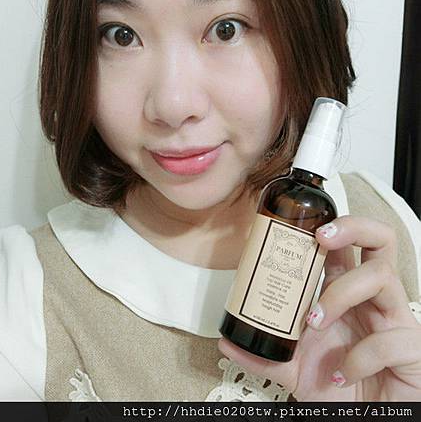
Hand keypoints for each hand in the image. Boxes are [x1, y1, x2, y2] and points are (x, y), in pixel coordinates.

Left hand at [218, 215, 420, 400]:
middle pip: (380, 239)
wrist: (364, 420)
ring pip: (381, 276)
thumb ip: (263, 353)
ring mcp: (395, 320)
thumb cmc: (336, 386)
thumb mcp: (293, 368)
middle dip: (352, 227)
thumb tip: (225, 340)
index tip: (303, 227)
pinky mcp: (411, 349)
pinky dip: (358, 358)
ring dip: (341, 294)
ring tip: (315, 322)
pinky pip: (389, 340)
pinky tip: (342, 373)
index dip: (332, 225)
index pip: (349, 244)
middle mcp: (374, 298)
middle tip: (321, 238)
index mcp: (348, 291)